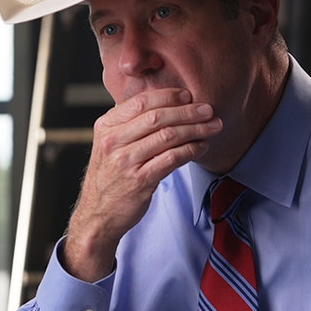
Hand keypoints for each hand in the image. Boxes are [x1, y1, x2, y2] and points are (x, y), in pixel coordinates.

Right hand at [63, 88, 221, 281]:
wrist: (98, 215)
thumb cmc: (110, 177)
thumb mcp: (109, 145)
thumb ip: (128, 124)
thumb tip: (159, 103)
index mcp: (106, 127)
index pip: (140, 101)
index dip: (168, 96)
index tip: (188, 96)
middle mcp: (113, 142)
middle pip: (157, 117)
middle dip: (188, 112)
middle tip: (209, 110)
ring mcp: (125, 161)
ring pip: (167, 136)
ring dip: (195, 130)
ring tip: (213, 127)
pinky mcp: (139, 181)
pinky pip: (171, 159)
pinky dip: (190, 150)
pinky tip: (202, 147)